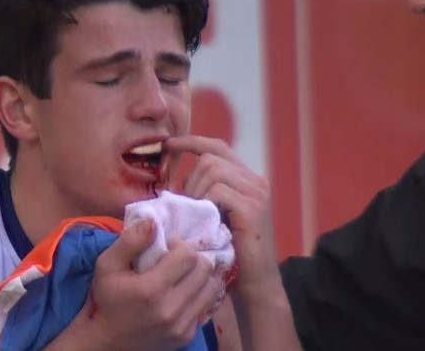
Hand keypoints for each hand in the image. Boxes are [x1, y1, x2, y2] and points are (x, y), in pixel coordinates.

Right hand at [77, 220, 220, 350]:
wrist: (106, 342)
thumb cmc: (105, 299)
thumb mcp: (107, 265)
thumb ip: (130, 241)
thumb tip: (153, 222)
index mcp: (151, 289)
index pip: (187, 255)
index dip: (179, 246)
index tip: (166, 249)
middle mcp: (170, 309)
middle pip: (204, 269)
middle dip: (192, 258)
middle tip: (176, 260)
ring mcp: (181, 326)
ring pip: (211, 287)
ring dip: (198, 276)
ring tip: (181, 276)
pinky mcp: (186, 336)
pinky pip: (204, 306)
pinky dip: (195, 296)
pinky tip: (178, 295)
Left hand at [165, 136, 278, 292]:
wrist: (254, 283)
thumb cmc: (228, 251)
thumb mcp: (212, 215)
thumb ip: (201, 193)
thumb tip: (174, 178)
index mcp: (245, 178)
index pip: (216, 146)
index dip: (190, 141)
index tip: (167, 145)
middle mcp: (255, 180)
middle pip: (211, 157)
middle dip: (189, 177)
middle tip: (186, 205)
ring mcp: (256, 192)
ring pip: (213, 170)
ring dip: (195, 191)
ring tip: (196, 216)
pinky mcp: (253, 208)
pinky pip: (218, 190)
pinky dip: (205, 203)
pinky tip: (205, 221)